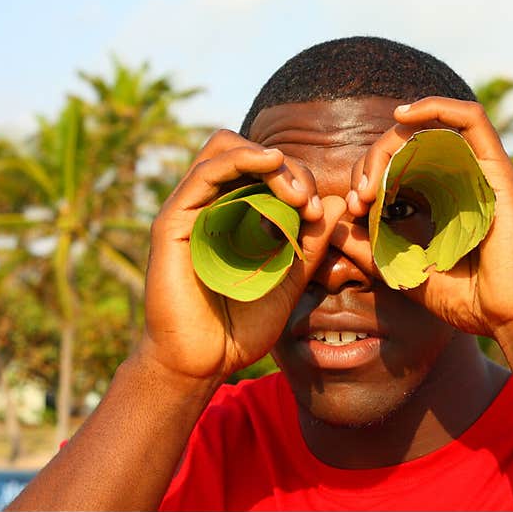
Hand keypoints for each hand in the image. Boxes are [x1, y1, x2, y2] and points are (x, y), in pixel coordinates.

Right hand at [136, 129, 345, 383]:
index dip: (301, 182)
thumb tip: (337, 206)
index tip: (319, 214)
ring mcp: (191, 210)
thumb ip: (310, 244)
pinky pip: (206, 172)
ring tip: (296, 193)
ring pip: (227, 150)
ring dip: (269, 162)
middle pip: (251, 155)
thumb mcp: (290, 279)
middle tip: (308, 203)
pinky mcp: (174, 220)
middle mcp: (212, 206)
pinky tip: (271, 164)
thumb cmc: (243, 324)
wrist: (205, 361)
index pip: (270, 174)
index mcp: (237, 216)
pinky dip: (241, 159)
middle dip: (289, 170)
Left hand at [347, 97, 512, 337]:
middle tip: (359, 198)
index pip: (399, 166)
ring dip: (392, 142)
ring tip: (373, 179)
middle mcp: (461, 179)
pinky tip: (401, 116)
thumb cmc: (471, 301)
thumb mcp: (405, 273)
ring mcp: (479, 171)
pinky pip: (471, 118)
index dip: (369, 177)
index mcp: (443, 200)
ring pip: (430, 129)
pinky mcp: (497, 168)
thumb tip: (335, 225)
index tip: (353, 209)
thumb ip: (371, 250)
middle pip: (408, 144)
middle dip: (373, 162)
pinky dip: (437, 106)